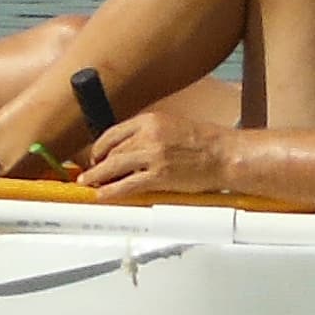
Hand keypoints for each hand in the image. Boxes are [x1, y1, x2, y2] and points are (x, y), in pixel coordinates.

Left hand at [79, 110, 238, 197]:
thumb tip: (129, 148)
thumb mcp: (173, 126)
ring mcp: (153, 155)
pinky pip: (127, 185)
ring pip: (113, 166)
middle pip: (111, 150)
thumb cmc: (206, 142)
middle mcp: (149, 134)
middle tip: (89, 174)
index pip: (113, 132)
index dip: (99, 147)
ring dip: (97, 177)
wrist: (226, 155)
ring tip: (88, 184)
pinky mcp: (159, 176)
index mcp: (151, 119)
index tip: (95, 156)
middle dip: (97, 164)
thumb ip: (149, 134)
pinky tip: (102, 195)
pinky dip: (110, 191)